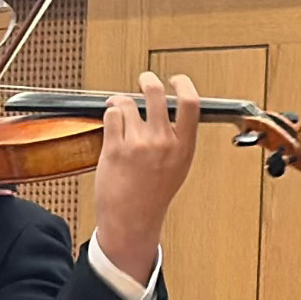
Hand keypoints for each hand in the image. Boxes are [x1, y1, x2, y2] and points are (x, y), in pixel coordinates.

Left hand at [86, 69, 200, 290]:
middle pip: (155, 93)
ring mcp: (138, 145)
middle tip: (145, 79)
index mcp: (183, 147)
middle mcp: (162, 143)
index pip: (190, 103)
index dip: (183, 83)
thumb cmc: (153, 196)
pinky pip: (111, 116)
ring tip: (120, 107)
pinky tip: (112, 123)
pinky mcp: (115, 149)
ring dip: (121, 102)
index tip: (176, 79)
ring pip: (127, 102)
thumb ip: (177, 139)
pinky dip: (110, 115)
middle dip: (147, 80)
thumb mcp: (178, 166)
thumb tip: (169, 111)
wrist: (131, 221)